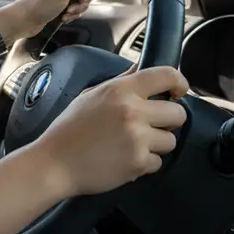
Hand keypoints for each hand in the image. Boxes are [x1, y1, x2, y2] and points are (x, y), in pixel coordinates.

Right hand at [31, 66, 188, 196]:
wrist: (54, 164)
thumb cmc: (68, 131)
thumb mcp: (88, 96)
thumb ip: (119, 83)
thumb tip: (139, 69)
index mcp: (119, 91)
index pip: (167, 75)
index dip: (179, 83)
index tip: (178, 92)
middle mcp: (132, 111)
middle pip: (178, 113)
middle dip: (167, 121)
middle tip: (148, 126)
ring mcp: (137, 138)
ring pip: (170, 140)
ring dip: (155, 144)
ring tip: (130, 145)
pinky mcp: (138, 162)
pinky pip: (158, 162)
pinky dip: (143, 163)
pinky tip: (123, 159)